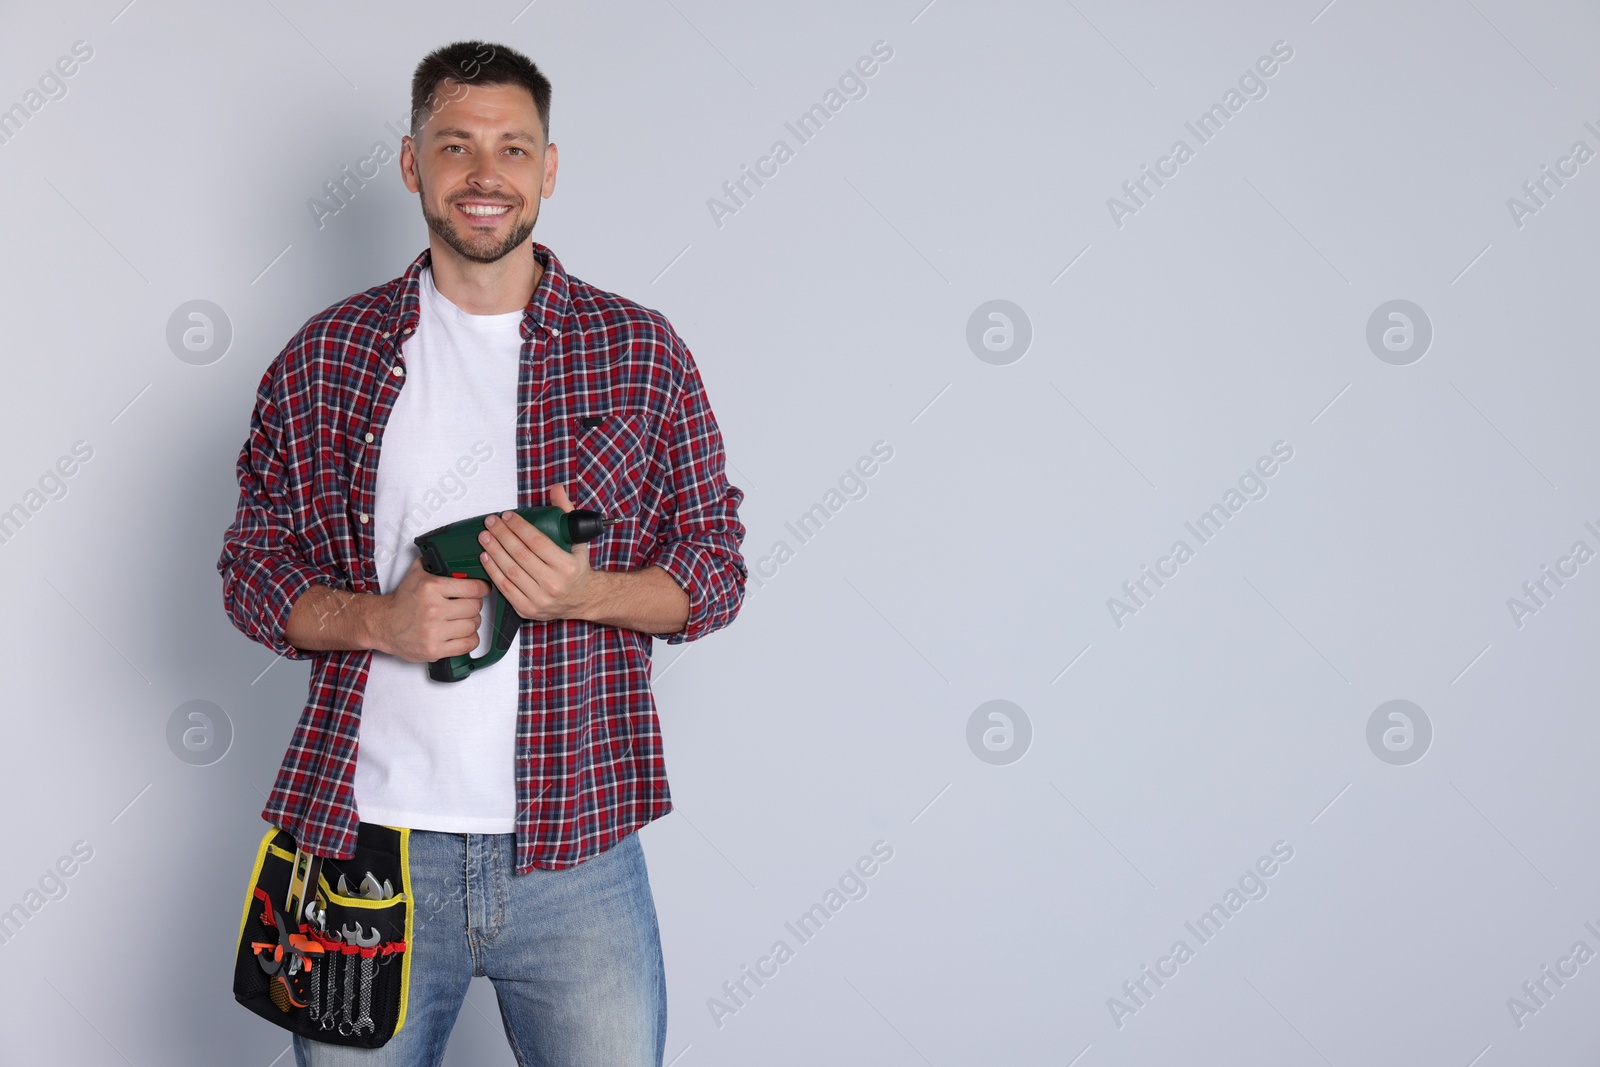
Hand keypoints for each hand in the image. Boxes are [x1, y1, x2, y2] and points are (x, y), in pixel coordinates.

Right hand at [374, 556, 489, 661]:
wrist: (382, 624)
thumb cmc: (401, 602)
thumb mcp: (414, 575)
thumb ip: (432, 563)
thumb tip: (449, 554)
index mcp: (432, 588)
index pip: (473, 588)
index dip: (482, 588)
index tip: (482, 589)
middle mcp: (434, 609)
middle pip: (475, 607)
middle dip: (474, 606)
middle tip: (468, 605)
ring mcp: (434, 631)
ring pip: (473, 626)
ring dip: (472, 623)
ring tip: (463, 620)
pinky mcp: (435, 649)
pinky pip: (467, 644)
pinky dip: (469, 640)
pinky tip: (462, 635)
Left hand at [477, 483, 597, 621]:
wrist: (581, 601)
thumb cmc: (576, 570)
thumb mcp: (577, 541)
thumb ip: (566, 513)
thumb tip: (557, 489)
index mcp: (568, 566)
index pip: (537, 542)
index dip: (518, 527)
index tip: (506, 516)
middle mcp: (554, 584)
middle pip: (520, 555)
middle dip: (501, 536)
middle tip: (490, 523)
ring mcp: (540, 599)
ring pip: (510, 571)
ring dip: (494, 551)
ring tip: (484, 537)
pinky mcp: (527, 609)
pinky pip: (505, 588)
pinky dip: (492, 571)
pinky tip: (486, 557)